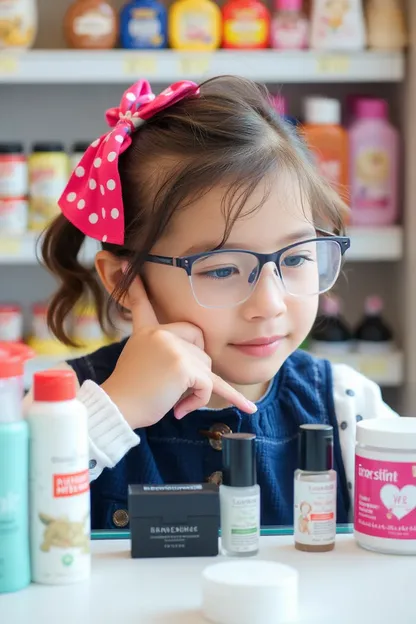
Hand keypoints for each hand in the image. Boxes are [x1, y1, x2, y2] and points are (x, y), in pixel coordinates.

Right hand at [101, 278, 256, 429]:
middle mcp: (160, 333)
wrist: (117, 408)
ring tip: (174, 400)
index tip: (125, 265)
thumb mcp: (139, 362)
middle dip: (198, 363)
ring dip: (198, 388)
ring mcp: (173, 347)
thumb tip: (187, 362)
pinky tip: (180, 409)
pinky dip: (199, 399)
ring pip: (207, 366)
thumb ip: (162, 352)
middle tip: (176, 383)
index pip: (142, 304)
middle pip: (199, 340)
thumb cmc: (129, 394)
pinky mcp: (183, 366)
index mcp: (146, 332)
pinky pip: (208, 383)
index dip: (137, 287)